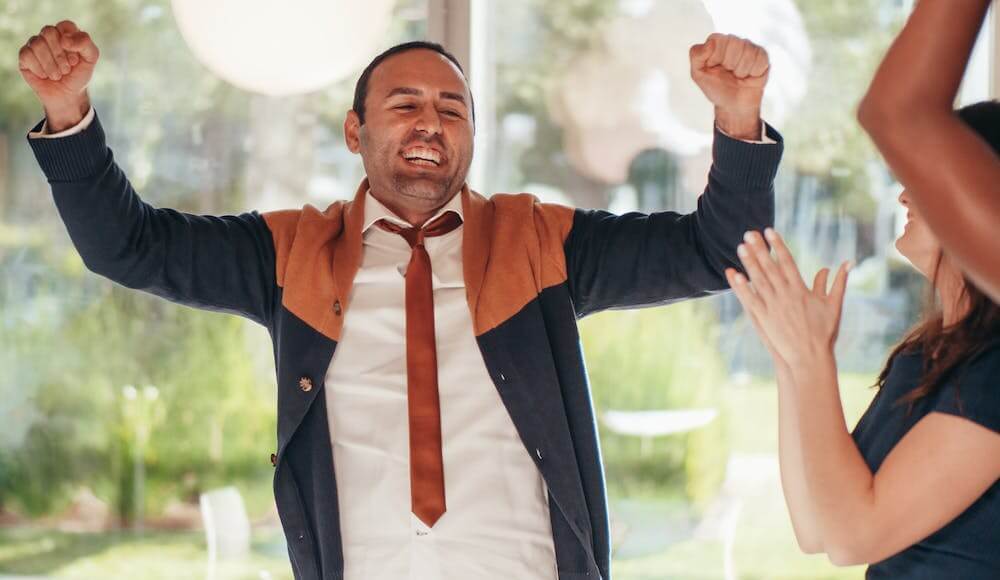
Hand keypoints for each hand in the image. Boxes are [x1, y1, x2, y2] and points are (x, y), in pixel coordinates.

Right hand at [18, 21, 99, 130]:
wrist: (67, 96)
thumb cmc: (79, 76)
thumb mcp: (90, 59)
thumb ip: (85, 43)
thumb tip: (64, 39)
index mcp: (65, 33)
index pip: (65, 26)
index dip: (71, 44)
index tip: (76, 60)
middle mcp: (49, 36)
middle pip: (48, 31)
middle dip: (60, 55)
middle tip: (67, 69)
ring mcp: (35, 45)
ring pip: (37, 43)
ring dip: (51, 64)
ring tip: (58, 75)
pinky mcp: (25, 56)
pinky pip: (27, 55)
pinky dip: (40, 69)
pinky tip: (45, 76)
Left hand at [690, 33, 768, 138]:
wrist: (733, 105)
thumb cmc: (715, 88)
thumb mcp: (698, 75)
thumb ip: (696, 55)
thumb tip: (711, 42)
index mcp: (716, 42)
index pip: (717, 40)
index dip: (715, 58)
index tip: (713, 68)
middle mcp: (733, 40)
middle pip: (734, 43)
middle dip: (729, 64)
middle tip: (728, 73)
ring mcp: (749, 47)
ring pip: (748, 52)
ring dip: (741, 71)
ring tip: (738, 76)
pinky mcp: (762, 55)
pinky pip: (760, 60)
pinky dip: (753, 73)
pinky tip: (750, 76)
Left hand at [724, 229, 849, 366]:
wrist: (810, 358)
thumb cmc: (824, 332)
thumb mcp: (834, 305)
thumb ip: (838, 282)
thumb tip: (848, 263)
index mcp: (801, 289)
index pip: (787, 261)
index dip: (778, 245)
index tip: (769, 231)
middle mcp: (786, 294)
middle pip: (770, 267)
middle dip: (760, 249)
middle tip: (749, 232)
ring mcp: (773, 306)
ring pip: (758, 279)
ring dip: (749, 262)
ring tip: (740, 247)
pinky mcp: (763, 318)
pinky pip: (749, 298)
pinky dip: (741, 286)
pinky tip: (733, 274)